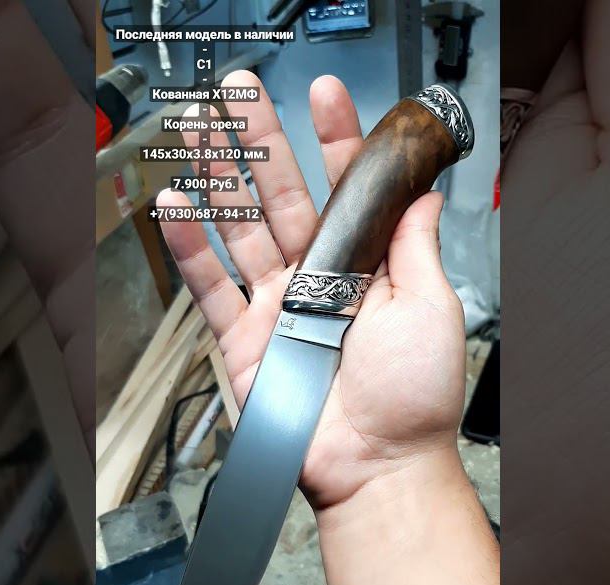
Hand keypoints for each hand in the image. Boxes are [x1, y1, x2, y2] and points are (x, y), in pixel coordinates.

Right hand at [157, 71, 467, 510]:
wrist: (379, 467)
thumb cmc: (415, 398)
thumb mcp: (434, 306)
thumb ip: (417, 245)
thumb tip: (423, 191)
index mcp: (366, 265)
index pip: (346, 188)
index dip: (336, 141)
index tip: (327, 96)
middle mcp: (318, 278)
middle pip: (284, 196)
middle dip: (262, 141)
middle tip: (241, 93)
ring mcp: (277, 306)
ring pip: (242, 228)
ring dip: (221, 178)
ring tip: (201, 129)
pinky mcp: (244, 340)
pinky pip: (211, 287)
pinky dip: (190, 247)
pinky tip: (175, 205)